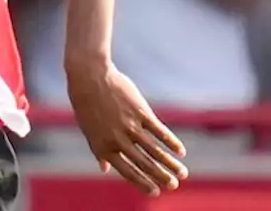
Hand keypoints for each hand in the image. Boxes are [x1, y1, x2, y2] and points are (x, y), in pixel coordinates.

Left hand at [66, 61, 187, 194]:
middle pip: (144, 163)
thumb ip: (99, 151)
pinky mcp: (140, 112)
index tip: (155, 192)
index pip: (126, 171)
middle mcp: (117, 139)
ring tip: (183, 173)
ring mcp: (130, 126)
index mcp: (103, 146)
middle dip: (161, 177)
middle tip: (174, 186)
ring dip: (170, 163)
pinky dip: (171, 142)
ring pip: (155, 150)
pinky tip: (181, 151)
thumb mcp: (88, 130)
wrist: (90, 78)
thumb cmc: (87, 104)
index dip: (142, 183)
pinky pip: (159, 131)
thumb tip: (104, 169)